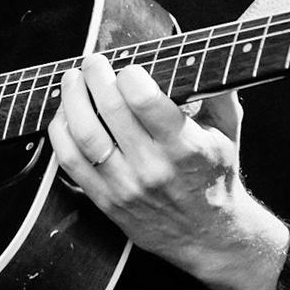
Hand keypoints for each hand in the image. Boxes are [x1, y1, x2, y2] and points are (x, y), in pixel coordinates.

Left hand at [47, 53, 287, 289]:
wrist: (208, 236)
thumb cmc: (216, 177)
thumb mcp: (229, 132)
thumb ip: (218, 91)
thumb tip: (202, 54)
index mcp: (185, 147)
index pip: (145, 101)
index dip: (130, 75)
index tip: (129, 67)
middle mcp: (152, 167)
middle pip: (110, 110)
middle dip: (96, 76)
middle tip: (93, 62)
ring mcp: (124, 185)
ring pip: (83, 134)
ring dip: (71, 99)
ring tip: (73, 80)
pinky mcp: (104, 200)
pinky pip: (69, 161)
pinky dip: (60, 132)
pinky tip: (65, 115)